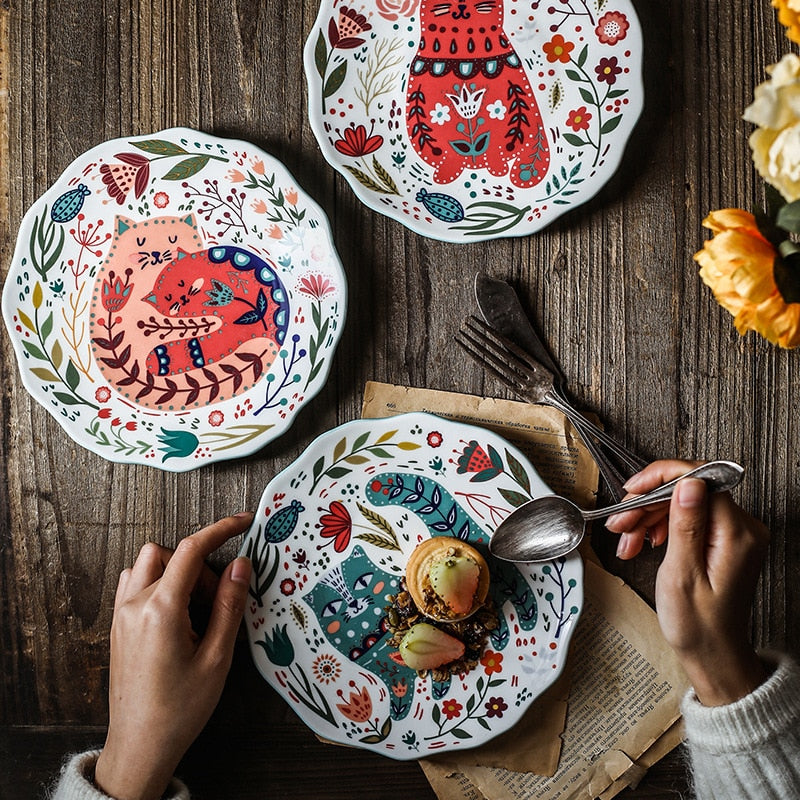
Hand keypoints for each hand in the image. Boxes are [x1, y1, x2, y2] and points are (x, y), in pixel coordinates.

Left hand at [94, 513, 252, 799]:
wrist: (140, 745)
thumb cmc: (179, 709)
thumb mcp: (217, 658)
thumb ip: (229, 605)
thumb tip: (241, 565)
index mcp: (161, 610)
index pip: (191, 549)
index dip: (220, 529)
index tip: (241, 522)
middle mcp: (135, 604)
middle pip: (172, 555)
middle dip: (201, 567)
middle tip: (218, 601)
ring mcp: (121, 614)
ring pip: (149, 563)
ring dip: (176, 572)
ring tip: (195, 608)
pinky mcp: (117, 625)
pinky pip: (134, 583)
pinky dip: (158, 583)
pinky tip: (175, 613)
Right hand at [610, 460, 769, 705]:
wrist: (712, 654)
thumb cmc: (698, 625)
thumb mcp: (682, 574)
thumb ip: (685, 524)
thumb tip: (688, 483)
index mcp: (737, 534)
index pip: (700, 479)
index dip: (660, 478)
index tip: (632, 490)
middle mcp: (741, 528)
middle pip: (687, 490)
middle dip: (648, 503)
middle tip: (620, 522)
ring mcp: (731, 533)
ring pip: (682, 503)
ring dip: (648, 516)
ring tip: (625, 538)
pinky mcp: (720, 540)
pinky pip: (686, 518)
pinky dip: (659, 527)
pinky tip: (641, 542)